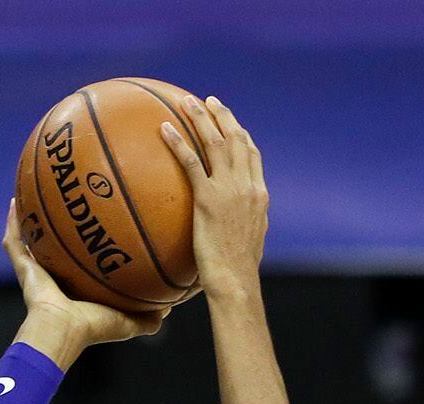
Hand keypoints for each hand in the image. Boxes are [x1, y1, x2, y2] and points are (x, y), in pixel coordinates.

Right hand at [2, 201, 167, 365]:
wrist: (62, 331)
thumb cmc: (94, 328)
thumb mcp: (129, 321)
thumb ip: (150, 317)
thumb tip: (170, 308)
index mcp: (78, 289)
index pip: (82, 265)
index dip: (89, 247)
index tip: (99, 226)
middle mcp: (56, 279)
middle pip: (56, 247)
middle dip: (60, 227)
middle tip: (69, 201)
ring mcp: (37, 273)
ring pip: (32, 241)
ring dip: (32, 220)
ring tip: (35, 194)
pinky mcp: (23, 269)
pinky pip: (14, 242)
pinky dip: (12, 223)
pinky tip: (14, 201)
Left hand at [157, 95, 269, 299]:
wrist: (236, 281)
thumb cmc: (237, 274)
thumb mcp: (246, 244)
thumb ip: (240, 226)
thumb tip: (228, 229)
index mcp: (259, 195)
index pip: (252, 155)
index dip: (240, 134)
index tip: (231, 122)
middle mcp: (247, 186)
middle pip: (236, 139)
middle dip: (222, 116)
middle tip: (209, 102)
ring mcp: (229, 190)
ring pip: (215, 143)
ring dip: (200, 118)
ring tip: (185, 102)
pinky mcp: (209, 199)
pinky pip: (191, 163)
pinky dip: (178, 142)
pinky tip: (164, 129)